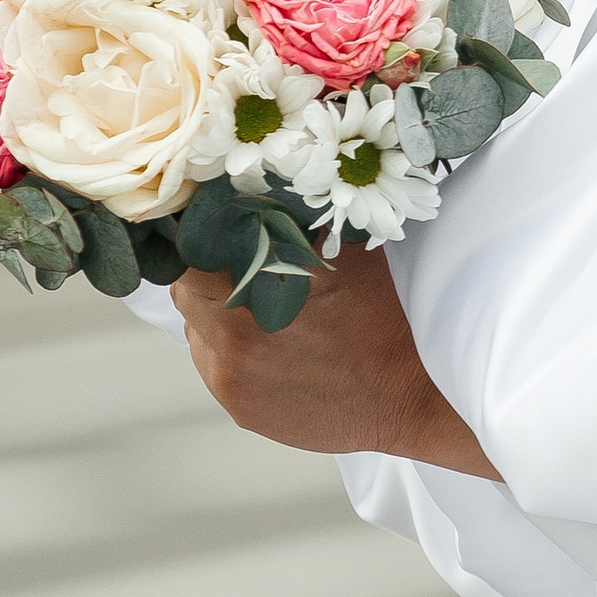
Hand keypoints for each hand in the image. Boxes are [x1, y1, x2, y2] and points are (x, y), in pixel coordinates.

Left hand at [172, 240, 496, 476]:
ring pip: (197, 329)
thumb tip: (258, 190)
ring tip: (256, 302)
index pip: (192, 251)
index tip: (204, 221)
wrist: (409, 393)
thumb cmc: (385, 316)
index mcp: (263, 287)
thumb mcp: (347, 252)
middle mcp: (238, 336)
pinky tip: (267, 340)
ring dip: (214, 309)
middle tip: (232, 257)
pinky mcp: (241, 407)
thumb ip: (295, 225)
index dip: (193, 231)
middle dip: (203, 269)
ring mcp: (235, 377)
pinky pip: (214, 364)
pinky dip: (229, 346)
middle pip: (187, 290)